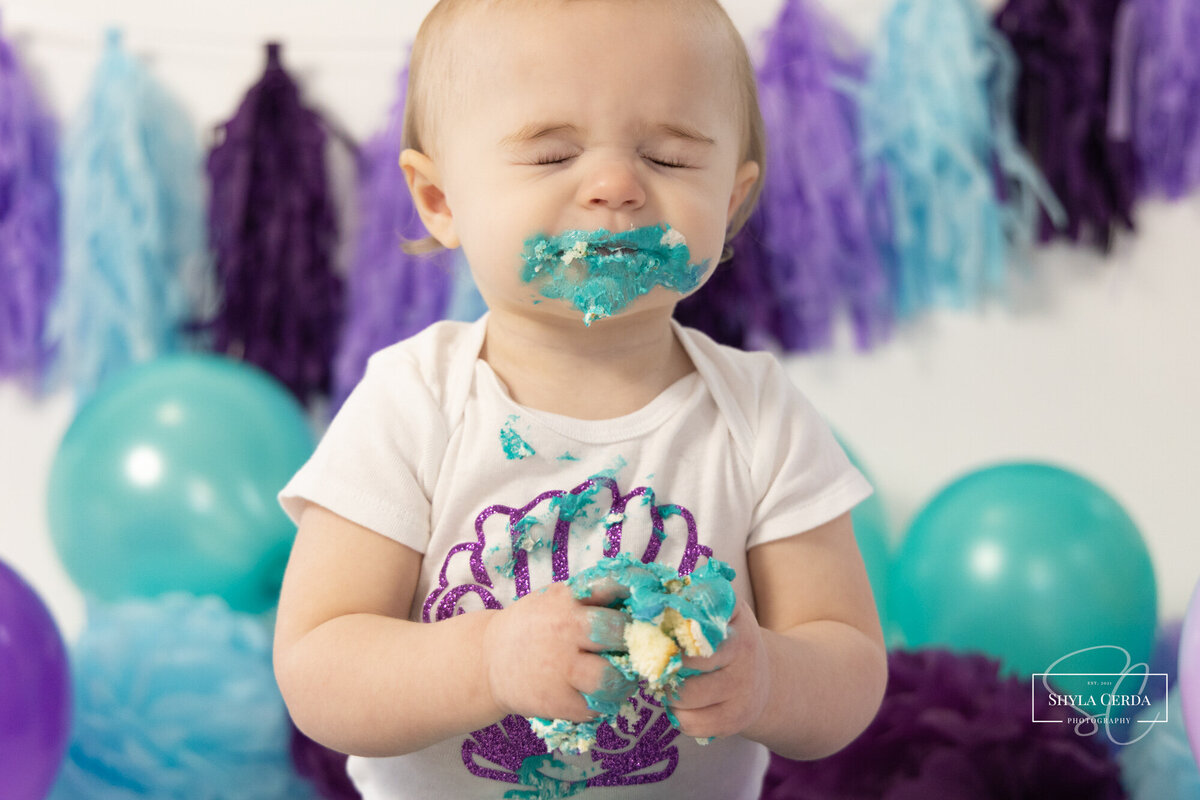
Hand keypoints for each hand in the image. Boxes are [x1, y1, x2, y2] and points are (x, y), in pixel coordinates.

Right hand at [482, 581, 635, 721]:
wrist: (488, 660)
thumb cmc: (533, 626)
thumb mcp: (554, 599)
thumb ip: (590, 598)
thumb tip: (641, 595)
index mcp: (568, 600)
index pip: (612, 586)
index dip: (638, 593)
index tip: (649, 604)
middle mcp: (565, 630)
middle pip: (620, 633)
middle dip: (634, 641)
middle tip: (635, 649)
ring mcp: (560, 668)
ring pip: (612, 678)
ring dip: (624, 681)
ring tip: (620, 679)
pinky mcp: (556, 701)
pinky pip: (597, 708)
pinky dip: (604, 704)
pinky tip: (596, 695)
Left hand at [668, 598, 769, 738]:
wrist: (764, 679)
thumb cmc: (725, 638)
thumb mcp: (719, 609)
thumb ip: (690, 597)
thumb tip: (648, 593)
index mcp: (735, 616)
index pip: (697, 614)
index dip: (670, 621)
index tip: (657, 624)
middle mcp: (744, 651)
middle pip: (684, 659)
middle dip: (662, 660)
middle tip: (654, 659)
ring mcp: (742, 689)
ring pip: (684, 695)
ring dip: (667, 690)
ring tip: (669, 680)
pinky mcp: (735, 720)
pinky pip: (690, 723)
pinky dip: (678, 715)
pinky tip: (684, 702)